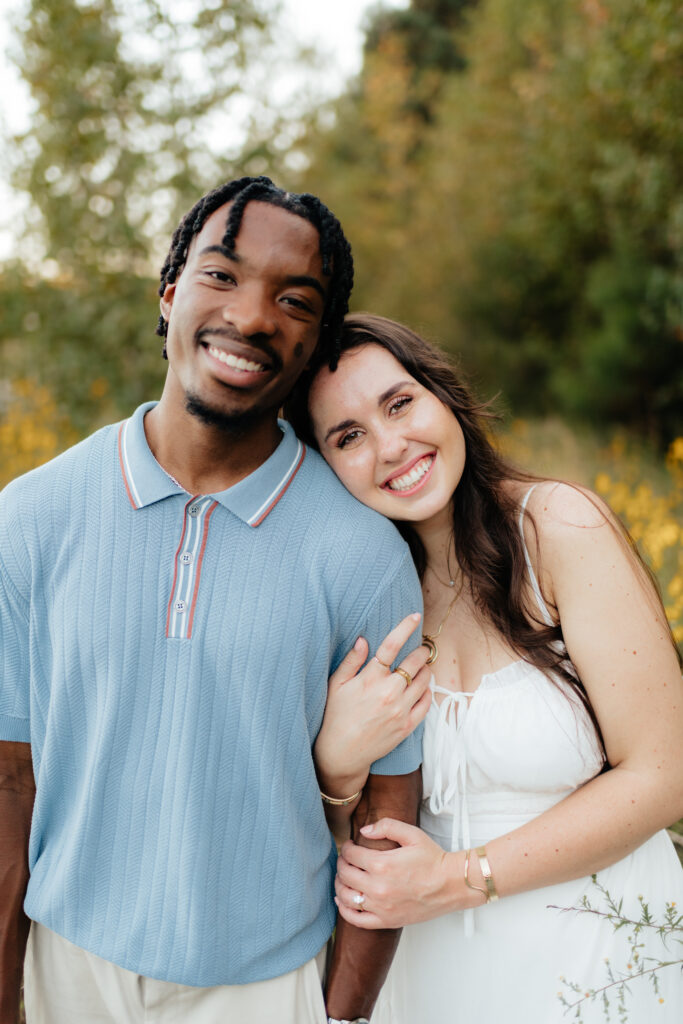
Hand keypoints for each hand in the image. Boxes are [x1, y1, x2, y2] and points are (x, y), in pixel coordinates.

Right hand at [314, 614, 431, 793]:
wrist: (341, 753)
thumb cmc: (335, 715)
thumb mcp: (336, 685)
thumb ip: (351, 660)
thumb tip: (364, 639)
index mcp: (369, 679)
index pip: (391, 646)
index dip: (404, 627)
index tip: (415, 616)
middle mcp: (388, 692)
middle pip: (415, 661)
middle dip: (421, 650)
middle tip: (420, 648)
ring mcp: (400, 710)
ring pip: (424, 680)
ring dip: (426, 669)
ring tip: (420, 668)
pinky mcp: (407, 726)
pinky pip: (426, 702)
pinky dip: (427, 691)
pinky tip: (421, 688)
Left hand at [334, 818, 465, 928]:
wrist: (451, 885)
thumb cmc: (433, 859)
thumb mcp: (412, 834)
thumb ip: (386, 826)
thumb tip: (364, 831)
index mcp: (382, 864)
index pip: (351, 855)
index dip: (347, 848)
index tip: (350, 845)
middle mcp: (378, 887)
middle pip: (345, 874)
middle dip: (342, 863)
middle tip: (346, 859)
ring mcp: (381, 907)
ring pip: (346, 897)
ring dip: (339, 884)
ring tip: (344, 877)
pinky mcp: (386, 921)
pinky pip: (356, 920)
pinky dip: (344, 910)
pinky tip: (343, 900)